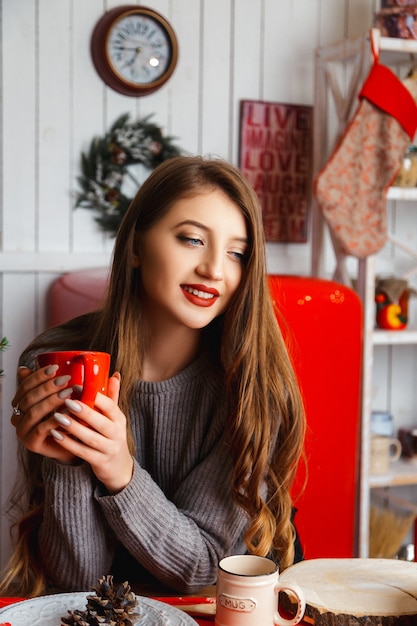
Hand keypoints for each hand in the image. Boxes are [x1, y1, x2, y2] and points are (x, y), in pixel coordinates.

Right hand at [11, 365, 78, 463]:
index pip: (25, 385)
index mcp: (20, 402)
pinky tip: (67, 413)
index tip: (56, 367)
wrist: (73, 442)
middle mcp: (18, 416)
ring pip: (34, 412)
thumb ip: (50, 382)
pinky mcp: (31, 443)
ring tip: (69, 393)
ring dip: (51, 401)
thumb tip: (32, 366)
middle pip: (29, 398)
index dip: (39, 375)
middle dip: (47, 387)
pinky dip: (55, 420)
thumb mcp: (59, 396)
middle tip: (66, 379)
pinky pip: (42, 429)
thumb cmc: (66, 417)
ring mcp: (23, 431)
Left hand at [49, 373, 133, 493]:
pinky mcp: (100, 461)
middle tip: (66, 401)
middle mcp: (117, 433)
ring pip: (90, 438)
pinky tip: (55, 434)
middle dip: (83, 411)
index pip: (110, 405)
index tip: (77, 386)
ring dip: (73, 427)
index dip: (94, 396)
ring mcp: (109, 448)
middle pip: (100, 422)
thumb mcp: (114, 417)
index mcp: (119, 419)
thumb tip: (113, 374)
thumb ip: (112, 397)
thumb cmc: (111, 436)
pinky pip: (83, 452)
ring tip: (56, 416)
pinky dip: (68, 444)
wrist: (119, 467)